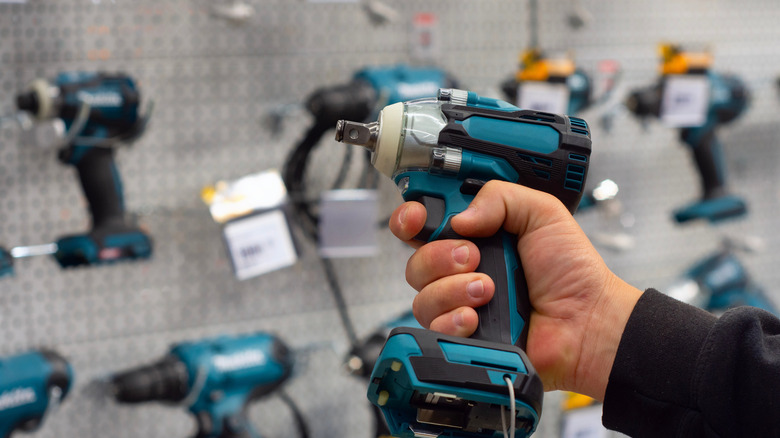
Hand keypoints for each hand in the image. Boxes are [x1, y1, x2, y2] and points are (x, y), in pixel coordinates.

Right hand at [389, 180, 641, 399]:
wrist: (586, 323)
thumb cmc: (572, 272)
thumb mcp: (542, 213)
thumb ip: (500, 197)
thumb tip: (458, 217)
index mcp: (477, 235)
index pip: (425, 223)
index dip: (412, 219)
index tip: (417, 218)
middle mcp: (462, 269)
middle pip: (416, 259)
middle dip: (440, 255)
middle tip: (474, 256)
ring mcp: (460, 303)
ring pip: (423, 295)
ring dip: (453, 289)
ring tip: (489, 290)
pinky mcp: (463, 335)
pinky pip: (433, 327)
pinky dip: (454, 320)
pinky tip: (477, 318)